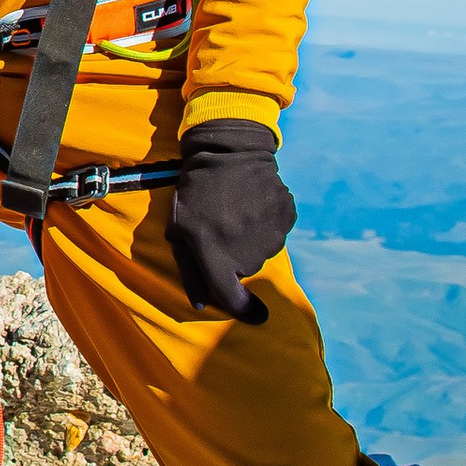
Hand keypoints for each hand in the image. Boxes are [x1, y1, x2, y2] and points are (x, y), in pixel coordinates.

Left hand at [167, 119, 296, 323]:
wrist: (229, 150)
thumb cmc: (195, 193)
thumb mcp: (179, 229)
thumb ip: (189, 269)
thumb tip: (202, 303)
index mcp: (214, 252)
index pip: (232, 297)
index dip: (244, 310)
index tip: (256, 315)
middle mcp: (246, 248)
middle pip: (245, 271)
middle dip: (232, 258)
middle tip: (220, 228)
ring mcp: (271, 232)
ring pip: (262, 251)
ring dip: (249, 239)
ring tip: (235, 211)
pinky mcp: (287, 216)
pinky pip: (277, 233)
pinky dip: (266, 224)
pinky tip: (252, 204)